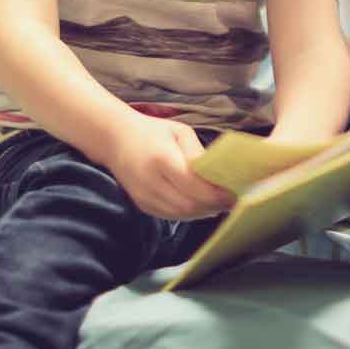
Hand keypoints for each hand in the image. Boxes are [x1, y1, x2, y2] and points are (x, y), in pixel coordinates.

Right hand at [104, 114, 235, 220]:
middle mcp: (151, 182)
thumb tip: (218, 174)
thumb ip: (198, 154)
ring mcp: (144, 196)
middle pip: (189, 205)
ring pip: (181, 214)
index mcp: (162, 159)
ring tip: (220, 204)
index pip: (194, 185)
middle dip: (214, 206)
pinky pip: (171, 216)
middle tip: (232, 201)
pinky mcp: (142, 205)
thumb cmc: (152, 132)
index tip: (234, 193)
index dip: (216, 194)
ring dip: (203, 212)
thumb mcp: (180, 132)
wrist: (115, 139)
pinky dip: (190, 213)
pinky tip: (202, 206)